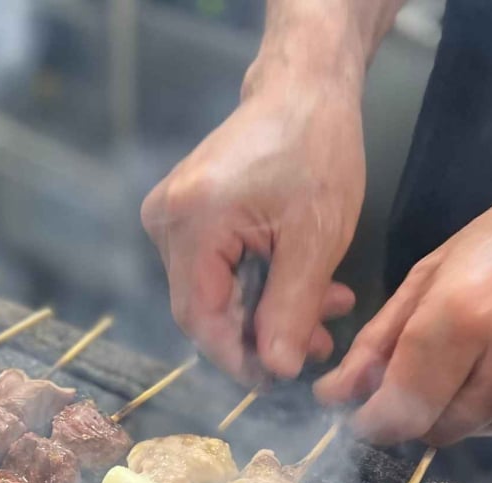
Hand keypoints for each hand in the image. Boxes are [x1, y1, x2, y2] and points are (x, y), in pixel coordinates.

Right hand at [141, 78, 362, 382]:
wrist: (303, 90)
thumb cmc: (315, 148)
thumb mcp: (315, 238)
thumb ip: (292, 309)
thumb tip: (277, 370)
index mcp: (190, 222)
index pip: (200, 319)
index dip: (237, 359)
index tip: (277, 382)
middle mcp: (165, 220)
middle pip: (204, 309)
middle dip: (261, 335)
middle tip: (317, 346)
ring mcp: (171, 217)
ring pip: (214, 293)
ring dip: (268, 311)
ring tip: (326, 313)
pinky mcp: (186, 215)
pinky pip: (216, 269)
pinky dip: (259, 284)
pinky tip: (303, 287)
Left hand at [315, 164, 491, 443]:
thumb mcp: (443, 267)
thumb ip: (383, 338)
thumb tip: (337, 395)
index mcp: (466, 316)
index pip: (397, 410)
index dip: (373, 419)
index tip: (366, 413)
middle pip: (434, 429)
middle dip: (424, 405)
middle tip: (449, 357)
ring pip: (480, 432)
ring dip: (473, 404)